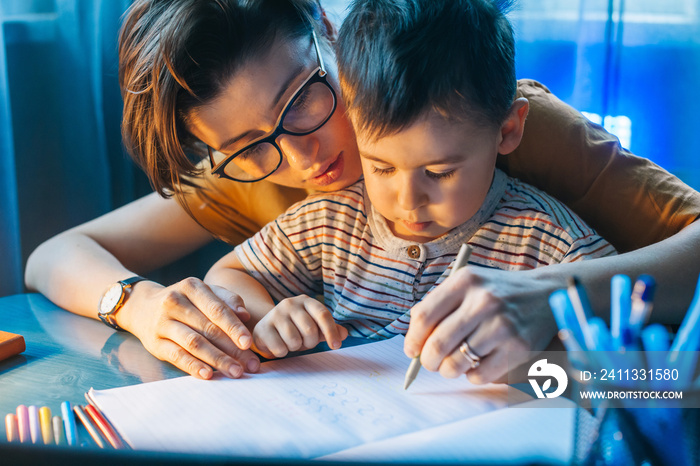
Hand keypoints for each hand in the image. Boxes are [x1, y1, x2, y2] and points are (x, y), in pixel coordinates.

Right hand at [116, 277, 260, 379]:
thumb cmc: (185, 300)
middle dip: (232, 349)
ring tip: (235, 371)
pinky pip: (176, 356)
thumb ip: (227, 300)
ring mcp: (163, 323)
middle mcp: (175, 302)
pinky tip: (208, 375)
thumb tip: (245, 315)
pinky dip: (193, 366)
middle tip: (250, 364)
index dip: (234, 327)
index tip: (248, 343)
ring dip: (217, 360)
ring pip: (194, 343)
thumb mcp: (204, 293)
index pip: (217, 309)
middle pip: (208, 329)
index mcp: (192, 287)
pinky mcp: (154, 342)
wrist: (142, 307)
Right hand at [252, 295, 347, 358]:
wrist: (267, 328)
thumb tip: (344, 334)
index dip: (331, 331)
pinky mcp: (262, 328)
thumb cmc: (295, 328)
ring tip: (291, 342)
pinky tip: (280, 345)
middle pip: (310, 329)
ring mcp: (275, 314)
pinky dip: (283, 352)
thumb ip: (329, 330)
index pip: (323, 314)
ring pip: (294, 340)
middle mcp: (290, 304)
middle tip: (305, 342)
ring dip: (296, 348)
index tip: (336, 346)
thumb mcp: (314, 326)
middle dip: (311, 342)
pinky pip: (280, 348)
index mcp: (306, 301)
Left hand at [404, 267, 559, 383]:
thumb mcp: (468, 284)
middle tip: (430, 363)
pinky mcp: (518, 347)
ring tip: (453, 365)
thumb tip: (414, 342)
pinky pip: (480, 375)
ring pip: (456, 364)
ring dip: (448, 370)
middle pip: (437, 344)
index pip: (423, 317)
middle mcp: (483, 301)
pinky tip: (478, 363)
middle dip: (427, 361)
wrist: (545, 293)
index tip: (411, 350)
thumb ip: (439, 305)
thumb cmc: (497, 293)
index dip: (412, 339)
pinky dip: (472, 375)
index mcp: (465, 281)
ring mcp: (502, 324)